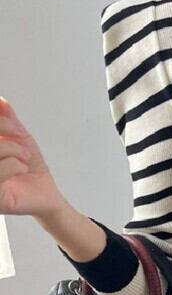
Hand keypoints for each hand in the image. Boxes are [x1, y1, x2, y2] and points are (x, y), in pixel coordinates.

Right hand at [0, 96, 67, 219]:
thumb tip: (0, 101)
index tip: (12, 126)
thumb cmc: (29, 167)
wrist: (45, 193)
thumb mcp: (18, 138)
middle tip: (20, 139)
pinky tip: (21, 170)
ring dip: (13, 149)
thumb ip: (7, 119)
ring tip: (23, 157)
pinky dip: (14, 165)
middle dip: (3, 128)